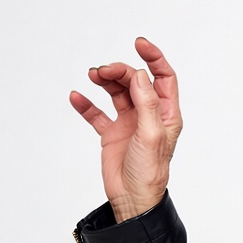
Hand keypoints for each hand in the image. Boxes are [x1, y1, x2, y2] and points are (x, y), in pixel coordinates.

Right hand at [69, 37, 182, 222]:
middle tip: (103, 71)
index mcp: (166, 113)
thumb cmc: (150, 170)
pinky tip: (76, 96)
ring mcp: (130, 123)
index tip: (139, 43)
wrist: (132, 198)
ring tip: (92, 76)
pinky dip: (87, 104)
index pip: (163, 77)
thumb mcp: (151, 134)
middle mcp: (149, 115)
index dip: (154, 58)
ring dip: (105, 81)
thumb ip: (147, 103)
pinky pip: (97, 114)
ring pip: (117, 92)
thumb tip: (140, 74)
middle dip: (120, 71)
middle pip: (135, 81)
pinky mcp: (112, 134)